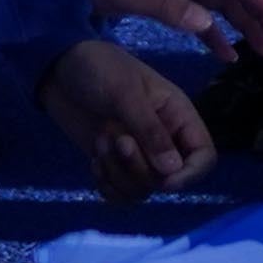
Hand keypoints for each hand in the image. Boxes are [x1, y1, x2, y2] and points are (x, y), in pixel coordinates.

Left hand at [40, 39, 217, 198]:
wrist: (58, 69)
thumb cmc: (98, 69)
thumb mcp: (124, 93)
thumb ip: (150, 130)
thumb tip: (173, 172)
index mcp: (178, 115)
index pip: (204, 156)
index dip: (190, 175)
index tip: (163, 181)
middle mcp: (164, 139)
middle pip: (169, 179)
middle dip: (139, 168)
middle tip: (115, 140)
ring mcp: (138, 154)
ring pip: (143, 190)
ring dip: (118, 174)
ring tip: (100, 143)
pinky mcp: (114, 164)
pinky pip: (121, 194)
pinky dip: (108, 186)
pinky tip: (94, 162)